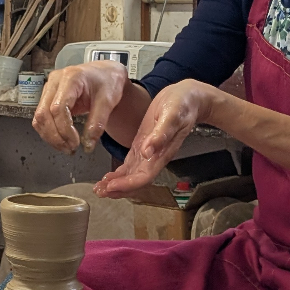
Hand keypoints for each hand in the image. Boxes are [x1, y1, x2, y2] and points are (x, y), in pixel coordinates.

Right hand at [32, 60, 130, 152]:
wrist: (105, 73)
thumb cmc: (107, 81)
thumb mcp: (108, 101)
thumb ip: (97, 123)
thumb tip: (88, 145)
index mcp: (70, 78)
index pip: (58, 108)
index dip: (64, 129)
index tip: (76, 143)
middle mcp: (55, 81)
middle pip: (44, 114)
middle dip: (55, 136)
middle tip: (70, 149)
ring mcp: (49, 88)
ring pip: (39, 117)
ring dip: (50, 136)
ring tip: (66, 147)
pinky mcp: (48, 97)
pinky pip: (41, 118)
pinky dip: (49, 132)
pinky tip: (61, 140)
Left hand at [95, 80, 218, 196]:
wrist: (189, 97)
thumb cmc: (184, 104)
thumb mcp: (172, 115)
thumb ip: (161, 134)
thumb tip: (148, 151)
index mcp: (162, 152)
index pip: (144, 176)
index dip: (128, 184)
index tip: (112, 187)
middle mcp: (155, 156)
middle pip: (136, 181)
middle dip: (118, 189)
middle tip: (100, 192)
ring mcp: (148, 151)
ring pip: (131, 175)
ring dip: (116, 184)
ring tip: (100, 189)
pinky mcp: (143, 143)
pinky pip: (130, 164)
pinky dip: (119, 173)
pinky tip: (108, 178)